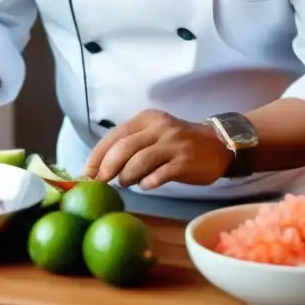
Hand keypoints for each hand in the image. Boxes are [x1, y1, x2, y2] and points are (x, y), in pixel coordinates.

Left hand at [83, 109, 234, 190]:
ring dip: (127, 176)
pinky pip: (159, 174)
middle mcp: (158, 127)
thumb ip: (131, 146)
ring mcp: (172, 144)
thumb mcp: (154, 134)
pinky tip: (145, 186)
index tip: (87, 173)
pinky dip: (148, 182)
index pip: (115, 136)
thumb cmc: (177, 143)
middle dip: (107, 168)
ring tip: (125, 183)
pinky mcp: (184, 161)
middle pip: (124, 148)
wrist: (217, 145)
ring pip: (139, 161)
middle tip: (101, 182)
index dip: (98, 156)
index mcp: (146, 118)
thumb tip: (102, 168)